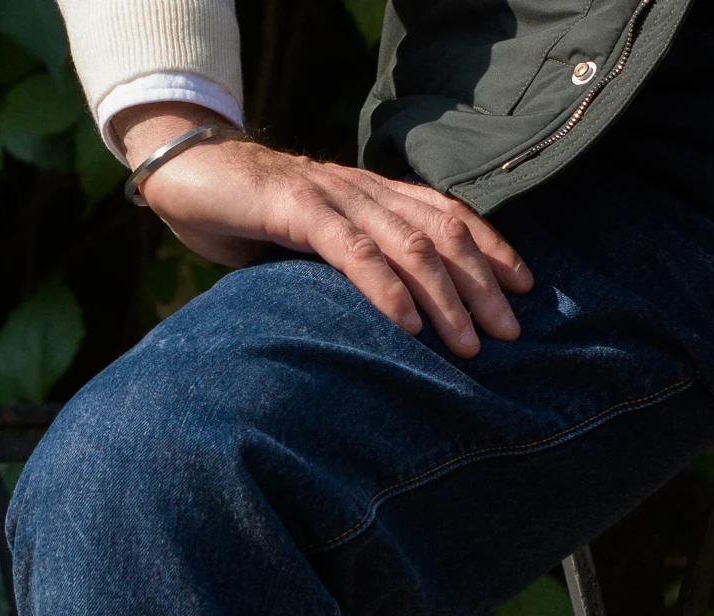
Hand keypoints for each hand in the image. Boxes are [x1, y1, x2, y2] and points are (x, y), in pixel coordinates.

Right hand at [113, 103, 531, 355]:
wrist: (186, 172)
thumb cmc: (257, 221)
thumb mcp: (322, 246)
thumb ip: (362, 268)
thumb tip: (408, 322)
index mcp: (375, 194)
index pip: (448, 216)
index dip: (492, 248)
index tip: (526, 289)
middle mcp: (363, 189)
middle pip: (441, 234)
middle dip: (482, 285)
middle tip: (510, 334)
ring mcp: (331, 196)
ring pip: (407, 243)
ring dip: (445, 297)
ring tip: (469, 344)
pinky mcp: (295, 208)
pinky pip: (352, 249)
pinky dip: (385, 288)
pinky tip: (408, 324)